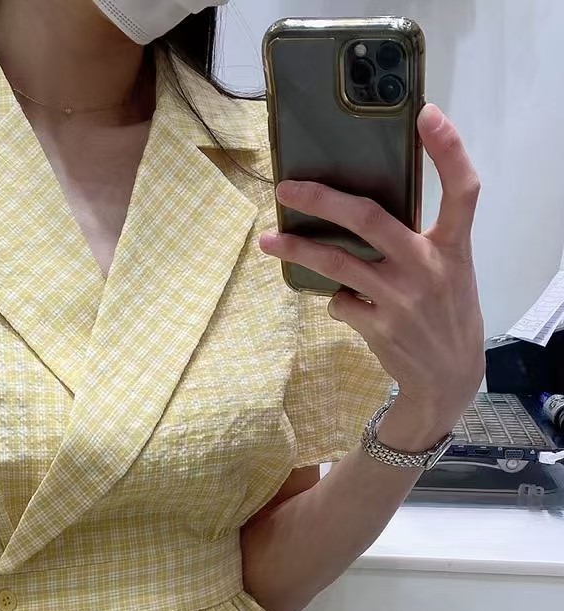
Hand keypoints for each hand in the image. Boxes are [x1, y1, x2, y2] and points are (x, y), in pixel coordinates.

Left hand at [258, 103, 485, 443]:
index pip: (462, 189)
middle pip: (369, 219)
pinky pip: (339, 301)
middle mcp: (428, 268)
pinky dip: (335, 298)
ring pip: (337, 263)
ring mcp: (401, 299)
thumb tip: (361, 209)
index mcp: (454, 246)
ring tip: (268, 240)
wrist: (447, 378)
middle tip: (287, 188)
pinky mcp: (379, 328)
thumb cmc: (445, 312)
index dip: (448, 149)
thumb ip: (423, 237)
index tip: (427, 113)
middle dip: (322, 200)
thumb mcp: (452, 269)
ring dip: (298, 249)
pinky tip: (347, 303)